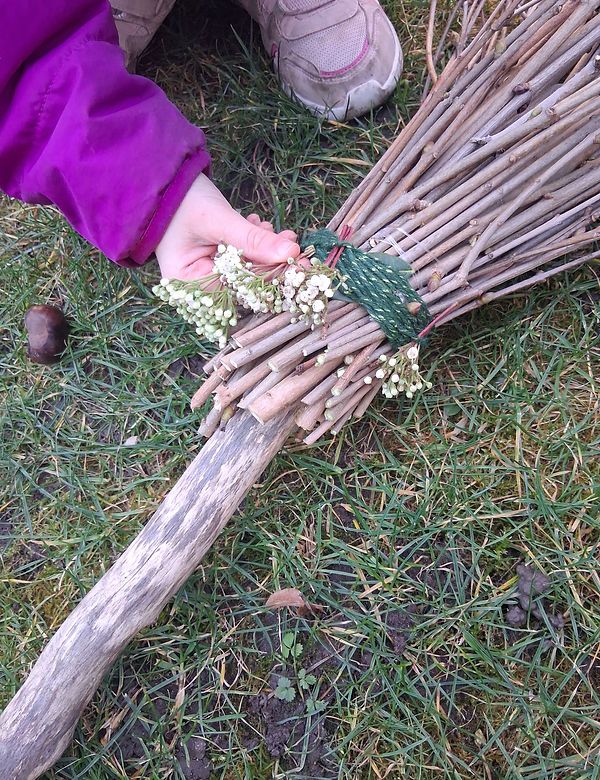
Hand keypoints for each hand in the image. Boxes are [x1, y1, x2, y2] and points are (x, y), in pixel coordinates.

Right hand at [155, 173, 299, 279]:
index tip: (298, 261)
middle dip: (270, 261)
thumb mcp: (218, 220)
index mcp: (190, 285)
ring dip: (264, 249)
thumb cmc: (179, 200)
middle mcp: (198, 287)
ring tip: (273, 228)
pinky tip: (257, 225)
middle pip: (246, 283)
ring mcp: (206, 274)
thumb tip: (291, 253)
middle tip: (291, 240)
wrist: (160, 181)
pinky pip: (241, 260)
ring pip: (247, 270)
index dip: (272, 276)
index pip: (240, 289)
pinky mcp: (214, 262)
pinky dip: (253, 244)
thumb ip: (253, 239)